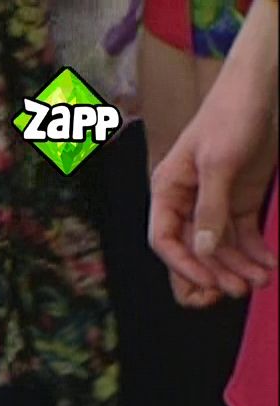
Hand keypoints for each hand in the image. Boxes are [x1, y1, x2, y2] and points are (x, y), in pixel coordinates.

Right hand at [147, 0, 278, 305]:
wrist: (261, 87)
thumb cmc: (231, 115)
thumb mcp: (219, 162)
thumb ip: (210, 207)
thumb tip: (202, 250)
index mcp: (168, 190)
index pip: (165, 239)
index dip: (183, 266)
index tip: (208, 284)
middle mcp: (187, 200)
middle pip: (193, 249)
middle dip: (215, 272)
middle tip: (239, 290)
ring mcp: (214, 200)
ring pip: (220, 246)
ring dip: (239, 266)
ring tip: (261, 280)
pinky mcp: (240, 198)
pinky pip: (241, 234)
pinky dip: (253, 251)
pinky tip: (267, 263)